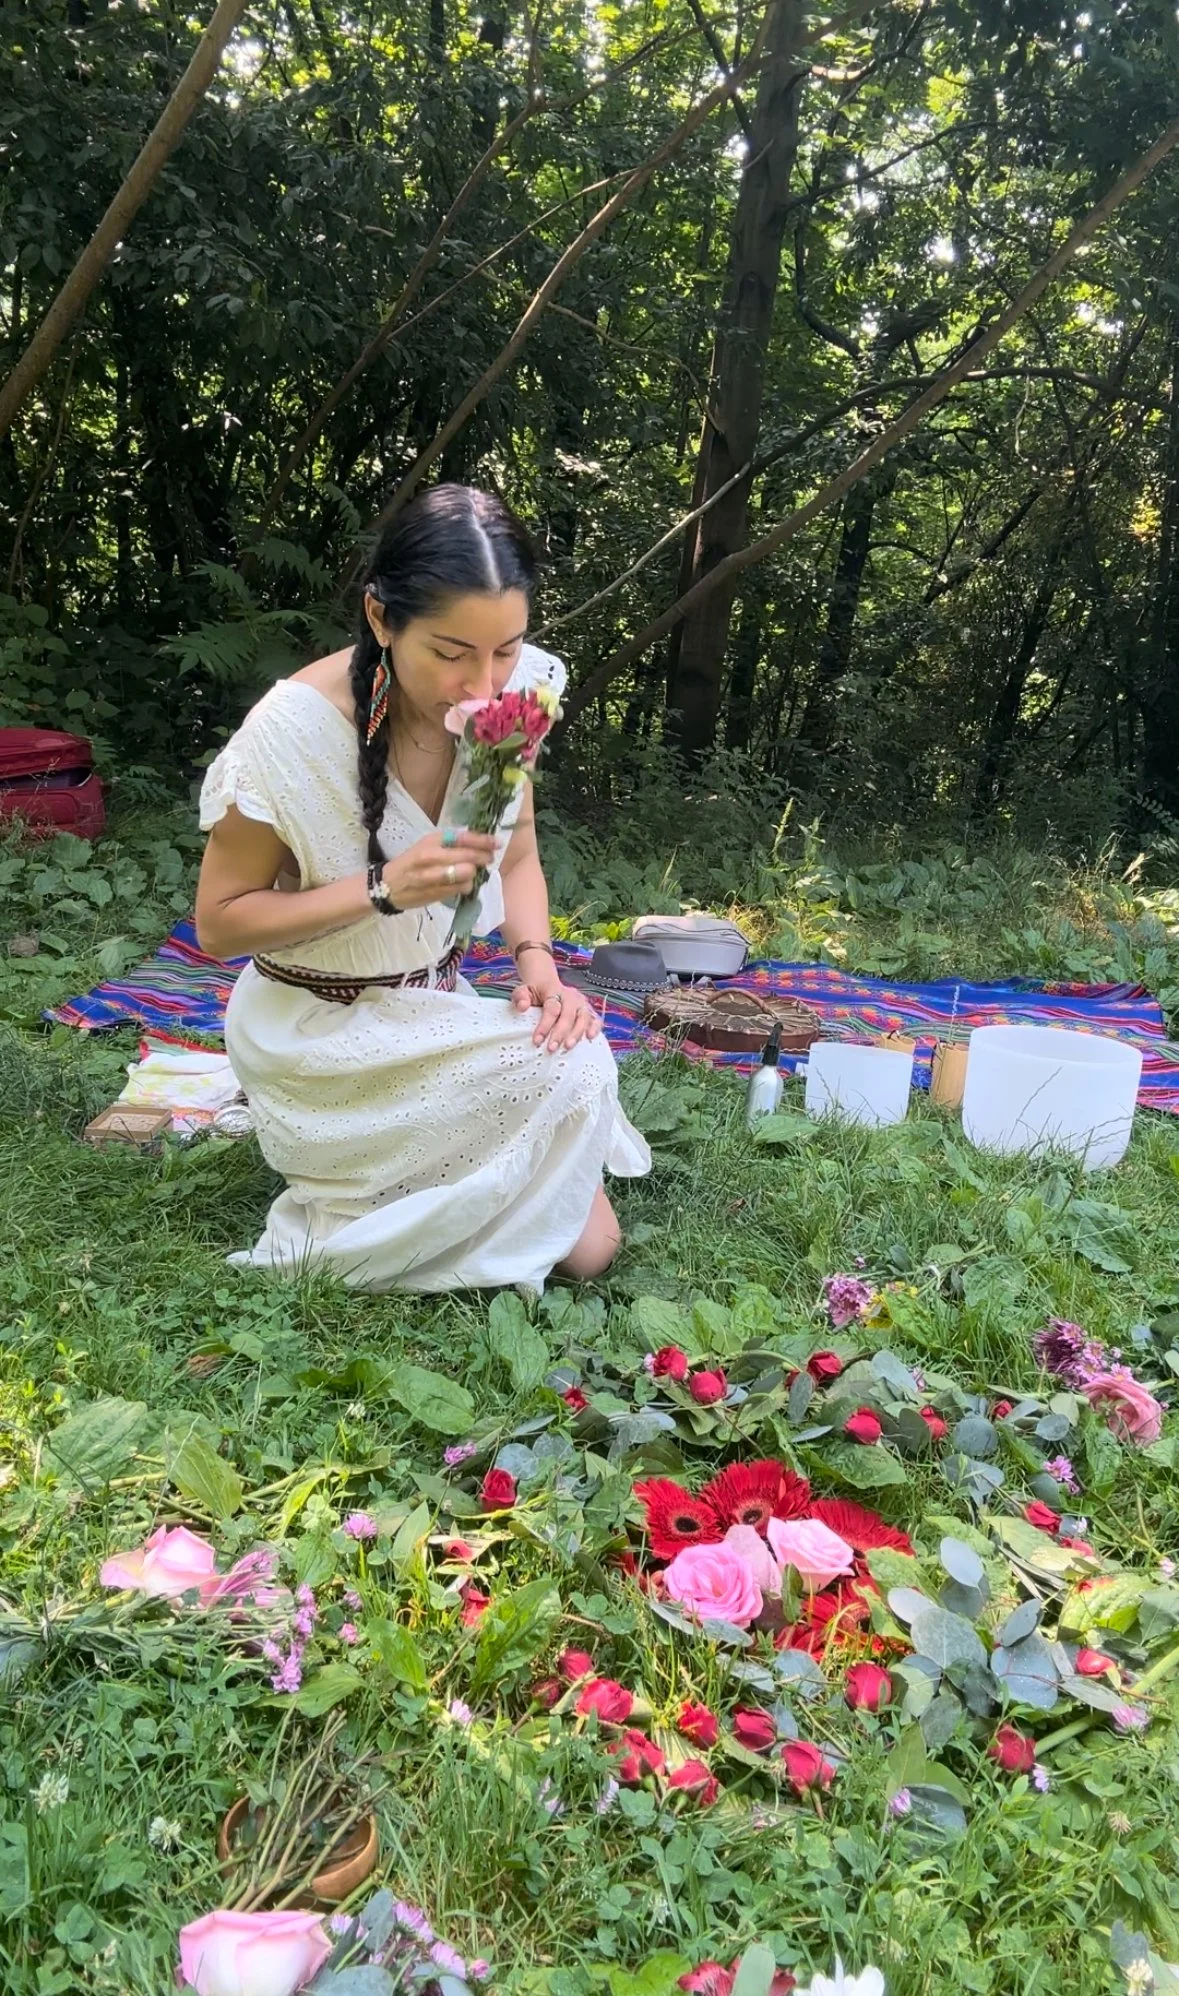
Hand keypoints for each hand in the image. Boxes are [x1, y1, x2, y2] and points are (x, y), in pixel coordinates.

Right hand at [382, 829, 496, 910]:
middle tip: (488, 859)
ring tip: (473, 873)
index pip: (462, 837)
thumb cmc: (410, 863)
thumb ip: (450, 844)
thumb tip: (479, 844)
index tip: (496, 843)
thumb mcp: (427, 846)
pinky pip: (460, 889)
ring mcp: (433, 876)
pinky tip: (464, 884)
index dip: (483, 840)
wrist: (387, 886)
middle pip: (468, 857)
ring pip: (466, 874)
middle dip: (483, 858)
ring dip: (474, 874)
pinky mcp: (435, 893)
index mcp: (431, 841)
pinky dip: (467, 886)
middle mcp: (432, 856)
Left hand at [512, 973, 601, 1052]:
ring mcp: (582, 1003)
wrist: (546, 985)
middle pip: (568, 1014)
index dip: (545, 1025)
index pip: (552, 1008)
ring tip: (568, 1047)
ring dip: (577, 1033)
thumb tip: (522, 1007)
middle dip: (560, 1033)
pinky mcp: (588, 1010)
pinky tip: (590, 1038)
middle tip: (552, 1048)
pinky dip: (595, 1028)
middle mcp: (571, 996)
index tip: (537, 1040)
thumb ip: (520, 997)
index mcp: (554, 990)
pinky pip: (596, 1019)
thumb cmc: (534, 992)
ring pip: (583, 1017)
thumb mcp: (523, 991)